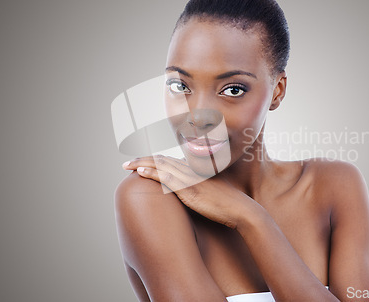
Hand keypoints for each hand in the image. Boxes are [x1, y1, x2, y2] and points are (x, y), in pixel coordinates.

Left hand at [122, 156, 260, 228]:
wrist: (242, 209)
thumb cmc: (230, 203)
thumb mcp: (214, 190)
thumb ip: (202, 186)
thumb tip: (192, 190)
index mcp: (197, 170)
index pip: (171, 161)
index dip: (155, 160)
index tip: (142, 161)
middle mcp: (192, 171)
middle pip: (163, 160)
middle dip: (143, 159)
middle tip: (127, 162)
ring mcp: (190, 179)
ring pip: (161, 166)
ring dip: (142, 163)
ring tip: (127, 164)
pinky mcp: (189, 189)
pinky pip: (166, 178)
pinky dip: (151, 172)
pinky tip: (140, 171)